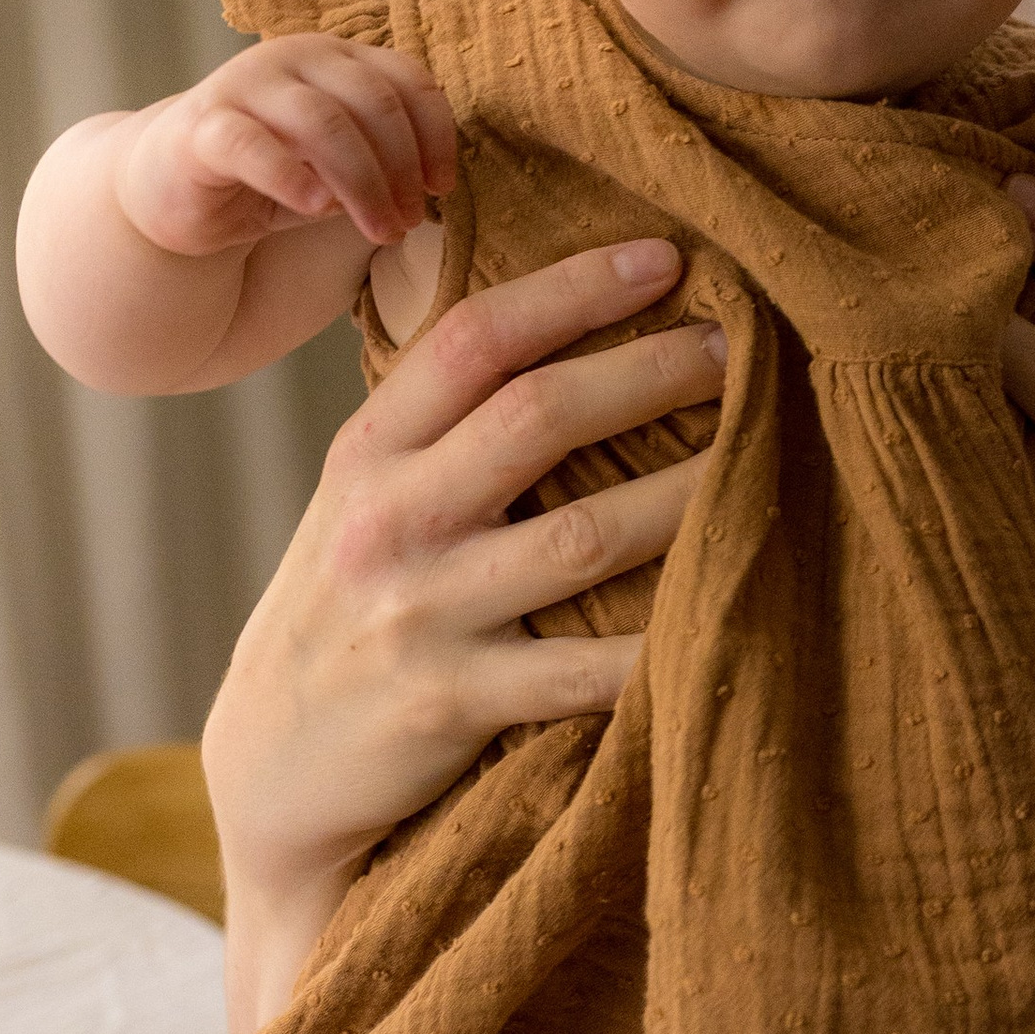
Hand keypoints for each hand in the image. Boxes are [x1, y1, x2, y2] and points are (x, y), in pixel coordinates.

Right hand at [118, 36, 457, 257]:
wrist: (174, 190)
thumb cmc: (273, 173)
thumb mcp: (341, 163)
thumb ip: (386, 158)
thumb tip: (440, 187)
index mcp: (336, 57)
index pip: (406, 79)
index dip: (435, 135)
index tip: (441, 189)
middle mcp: (293, 56)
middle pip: (373, 101)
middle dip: (402, 168)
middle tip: (411, 221)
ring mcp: (244, 85)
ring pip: (323, 121)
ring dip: (364, 183)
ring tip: (381, 229)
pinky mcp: (203, 126)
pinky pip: (253, 144)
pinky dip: (293, 177)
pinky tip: (318, 209)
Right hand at [203, 240, 723, 1009]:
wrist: (271, 778)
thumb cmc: (348, 616)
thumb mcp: (361, 505)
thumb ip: (439, 431)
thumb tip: (568, 333)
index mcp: (367, 453)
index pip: (473, 338)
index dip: (573, 288)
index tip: (666, 255)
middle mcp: (387, 520)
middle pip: (537, 416)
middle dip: (650, 370)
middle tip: (740, 344)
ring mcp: (420, 614)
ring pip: (584, 535)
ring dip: (688, 492)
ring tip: (763, 456)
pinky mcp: (452, 706)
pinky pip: (587, 670)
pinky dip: (665, 640)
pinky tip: (734, 607)